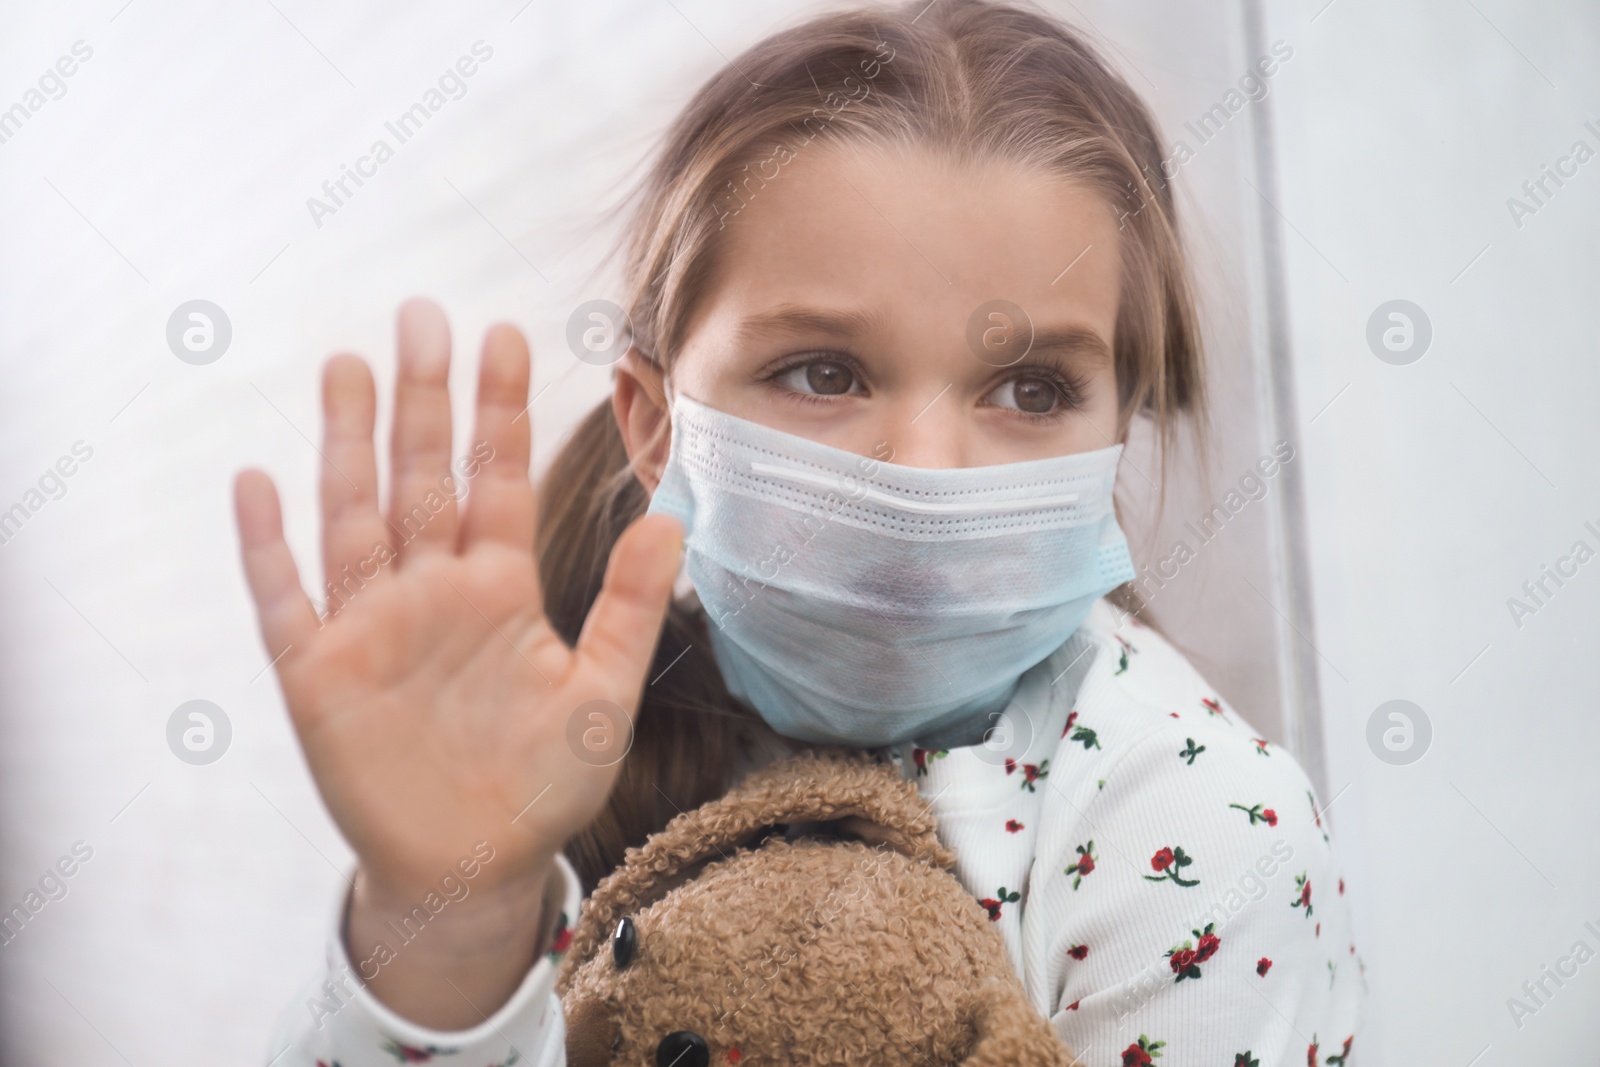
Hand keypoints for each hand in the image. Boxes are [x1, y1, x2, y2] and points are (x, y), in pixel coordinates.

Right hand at [234, 298, 680, 1020]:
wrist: (477, 868)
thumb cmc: (544, 783)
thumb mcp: (604, 695)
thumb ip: (631, 607)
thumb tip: (673, 518)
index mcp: (498, 588)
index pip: (495, 479)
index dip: (498, 410)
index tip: (504, 334)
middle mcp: (430, 592)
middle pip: (420, 478)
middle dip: (422, 400)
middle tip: (421, 315)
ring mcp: (371, 628)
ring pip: (353, 517)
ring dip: (347, 445)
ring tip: (347, 365)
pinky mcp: (319, 677)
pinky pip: (286, 602)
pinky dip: (268, 548)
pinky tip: (256, 482)